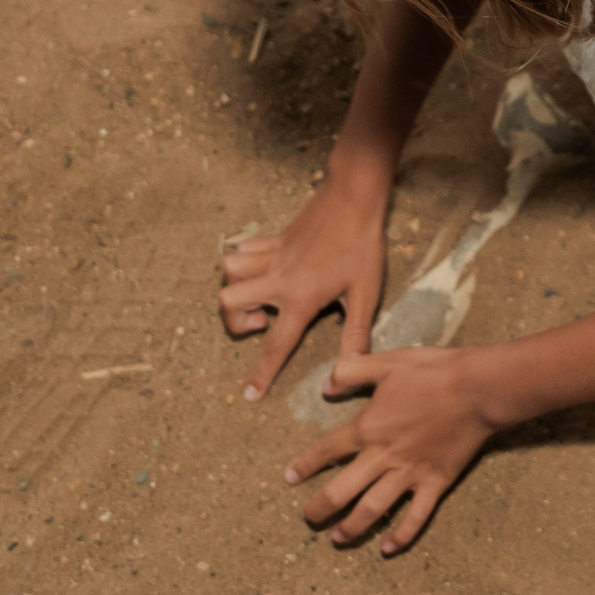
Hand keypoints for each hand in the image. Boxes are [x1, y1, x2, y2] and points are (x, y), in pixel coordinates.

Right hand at [218, 174, 387, 398]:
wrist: (354, 198)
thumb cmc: (364, 246)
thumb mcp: (366, 293)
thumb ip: (356, 334)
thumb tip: (349, 369)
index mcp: (302, 298)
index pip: (277, 345)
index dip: (263, 374)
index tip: (250, 395)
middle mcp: (278, 279)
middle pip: (228, 303)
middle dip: (236, 321)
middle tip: (263, 320)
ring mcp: (271, 256)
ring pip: (228, 273)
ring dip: (236, 287)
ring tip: (262, 294)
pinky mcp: (272, 238)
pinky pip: (241, 250)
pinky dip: (243, 261)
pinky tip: (264, 267)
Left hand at [284, 347, 502, 551]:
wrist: (479, 388)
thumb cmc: (434, 371)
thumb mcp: (387, 361)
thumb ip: (351, 371)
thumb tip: (325, 386)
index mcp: (368, 428)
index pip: (327, 450)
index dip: (304, 465)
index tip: (289, 477)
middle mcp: (383, 456)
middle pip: (342, 490)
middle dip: (320, 507)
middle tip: (308, 518)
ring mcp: (410, 473)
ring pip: (373, 509)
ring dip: (351, 527)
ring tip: (337, 538)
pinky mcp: (436, 482)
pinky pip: (416, 515)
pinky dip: (402, 535)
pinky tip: (388, 548)